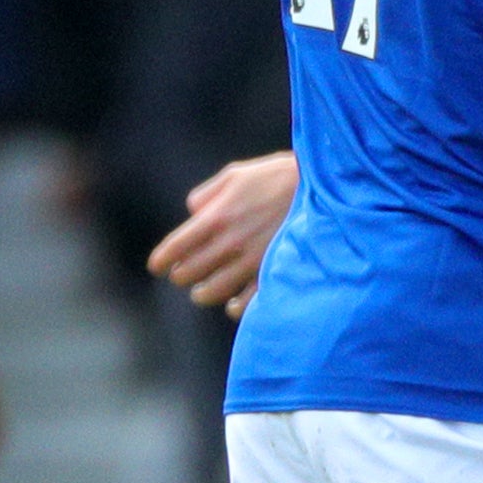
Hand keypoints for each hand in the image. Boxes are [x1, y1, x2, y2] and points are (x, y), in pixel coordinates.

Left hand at [147, 153, 298, 313]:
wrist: (324, 190)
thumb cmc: (278, 177)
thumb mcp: (237, 174)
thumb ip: (207, 194)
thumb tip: (193, 214)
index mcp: (216, 217)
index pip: (175, 248)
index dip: (161, 261)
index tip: (157, 267)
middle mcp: (229, 243)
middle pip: (188, 274)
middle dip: (182, 275)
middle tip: (186, 273)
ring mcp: (251, 262)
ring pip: (210, 293)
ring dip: (203, 292)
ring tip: (205, 289)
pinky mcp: (271, 274)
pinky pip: (242, 306)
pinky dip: (232, 307)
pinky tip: (233, 301)